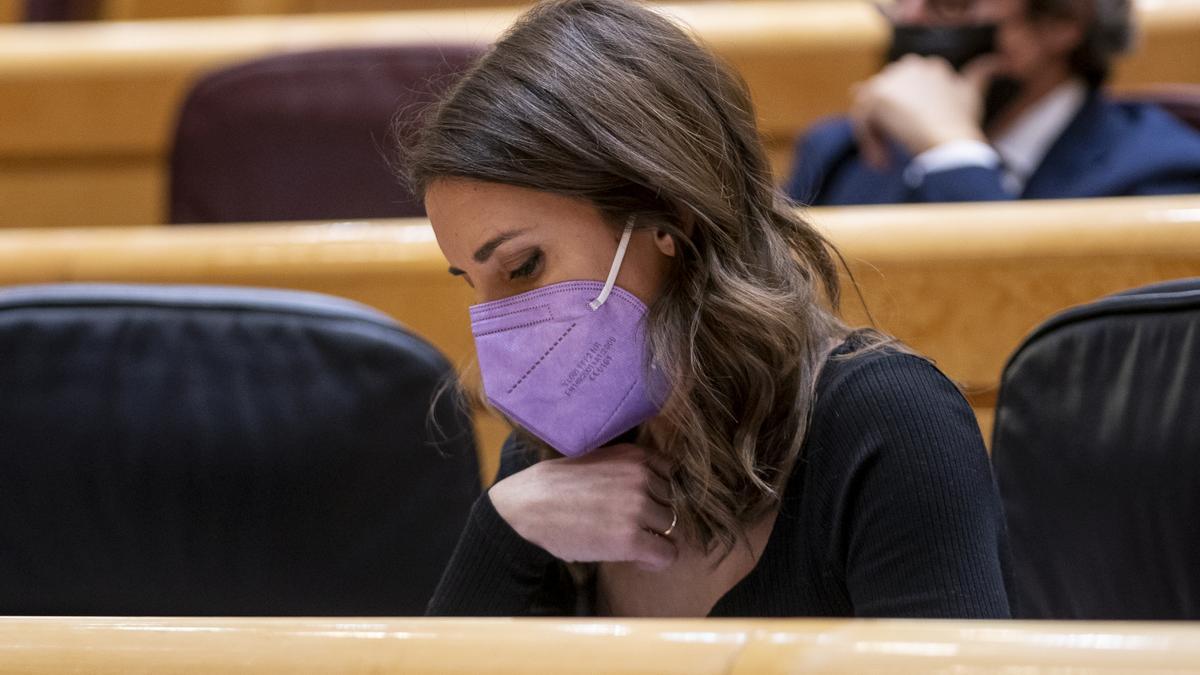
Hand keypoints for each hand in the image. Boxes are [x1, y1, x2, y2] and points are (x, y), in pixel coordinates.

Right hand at [488, 443, 677, 570]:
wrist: (526, 504)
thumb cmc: (555, 485)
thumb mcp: (598, 460)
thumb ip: (627, 469)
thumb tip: (653, 489)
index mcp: (635, 455)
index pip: (670, 474)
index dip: (657, 492)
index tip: (642, 504)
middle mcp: (641, 477)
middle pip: (672, 503)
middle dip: (654, 516)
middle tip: (631, 528)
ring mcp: (638, 507)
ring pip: (672, 528)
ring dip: (654, 538)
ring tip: (631, 543)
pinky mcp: (631, 538)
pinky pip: (667, 554)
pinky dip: (655, 561)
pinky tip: (636, 560)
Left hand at [850, 54, 998, 168]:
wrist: (952, 144)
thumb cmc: (963, 126)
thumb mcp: (972, 97)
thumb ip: (979, 75)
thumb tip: (997, 61)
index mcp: (931, 66)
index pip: (902, 90)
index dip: (903, 117)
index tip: (909, 138)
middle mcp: (911, 65)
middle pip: (883, 99)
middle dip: (885, 126)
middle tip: (890, 153)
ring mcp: (893, 78)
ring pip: (870, 111)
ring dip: (876, 138)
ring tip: (885, 161)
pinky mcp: (877, 95)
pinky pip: (862, 120)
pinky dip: (869, 143)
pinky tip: (882, 163)